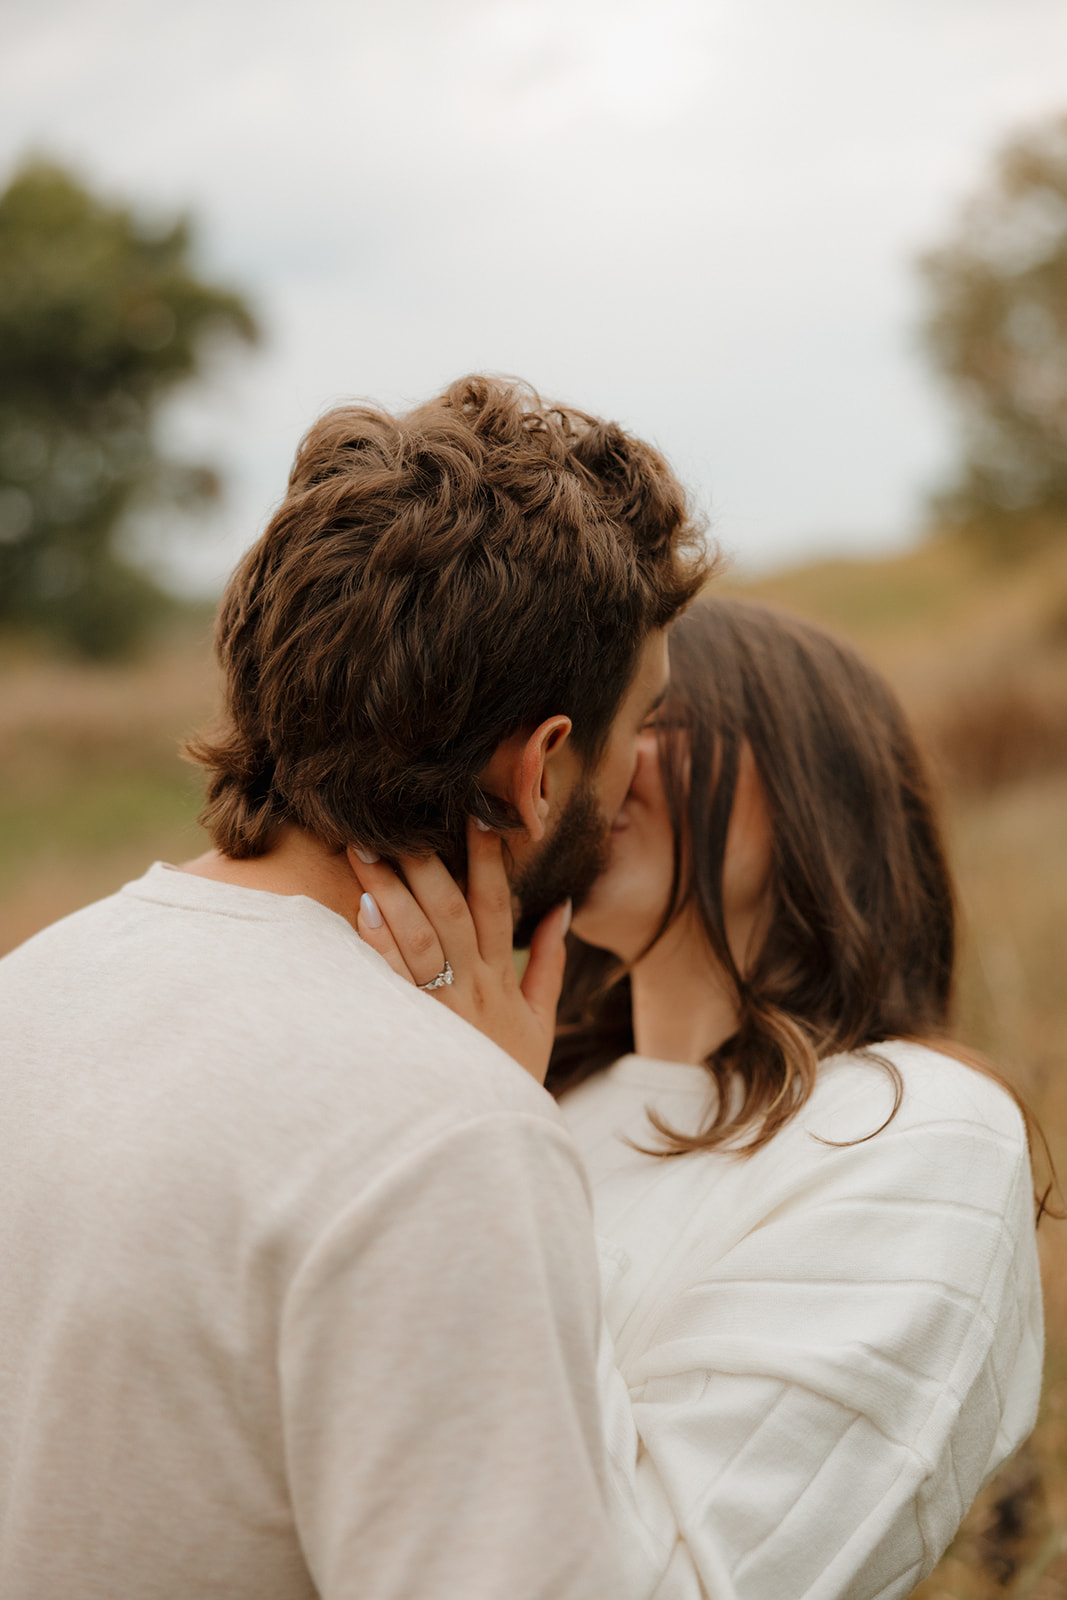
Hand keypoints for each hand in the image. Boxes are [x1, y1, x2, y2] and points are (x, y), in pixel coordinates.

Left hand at [347, 819, 570, 1083]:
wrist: (491, 1142)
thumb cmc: (509, 1078)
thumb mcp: (540, 1021)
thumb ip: (549, 962)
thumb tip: (560, 908)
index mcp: (500, 978)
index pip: (497, 904)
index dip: (490, 859)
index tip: (479, 817)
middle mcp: (471, 985)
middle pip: (449, 910)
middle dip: (425, 862)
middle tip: (398, 822)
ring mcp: (439, 1008)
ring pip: (416, 936)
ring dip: (391, 891)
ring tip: (365, 853)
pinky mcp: (411, 1031)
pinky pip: (392, 981)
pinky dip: (378, 945)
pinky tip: (361, 912)